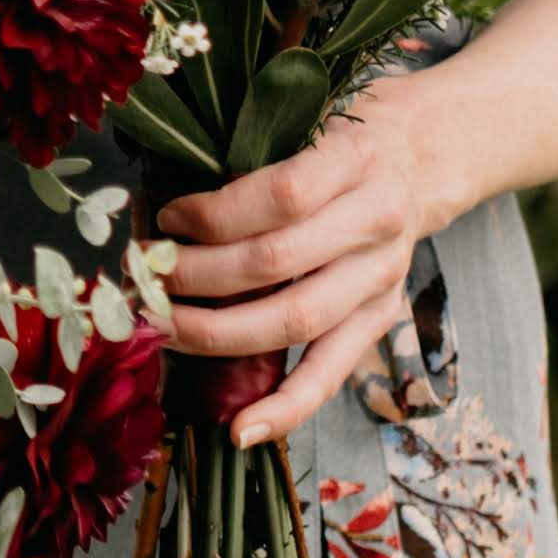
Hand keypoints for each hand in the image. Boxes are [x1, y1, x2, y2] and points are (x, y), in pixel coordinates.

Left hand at [154, 102, 451, 444]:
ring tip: (159, 328)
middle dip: (194, 278)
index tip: (163, 221)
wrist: (418, 162)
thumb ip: (246, 164)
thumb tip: (156, 217)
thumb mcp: (303, 127)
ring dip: (215, 333)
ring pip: (293, 320)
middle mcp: (375, 223)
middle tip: (139, 278)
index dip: (214, 215)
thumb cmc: (335, 144)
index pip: (281, 195)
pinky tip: (239, 429)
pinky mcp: (379, 321)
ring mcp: (380, 279)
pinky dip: (284, 408)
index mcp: (353, 161)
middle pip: (276, 262)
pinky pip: (328, 374)